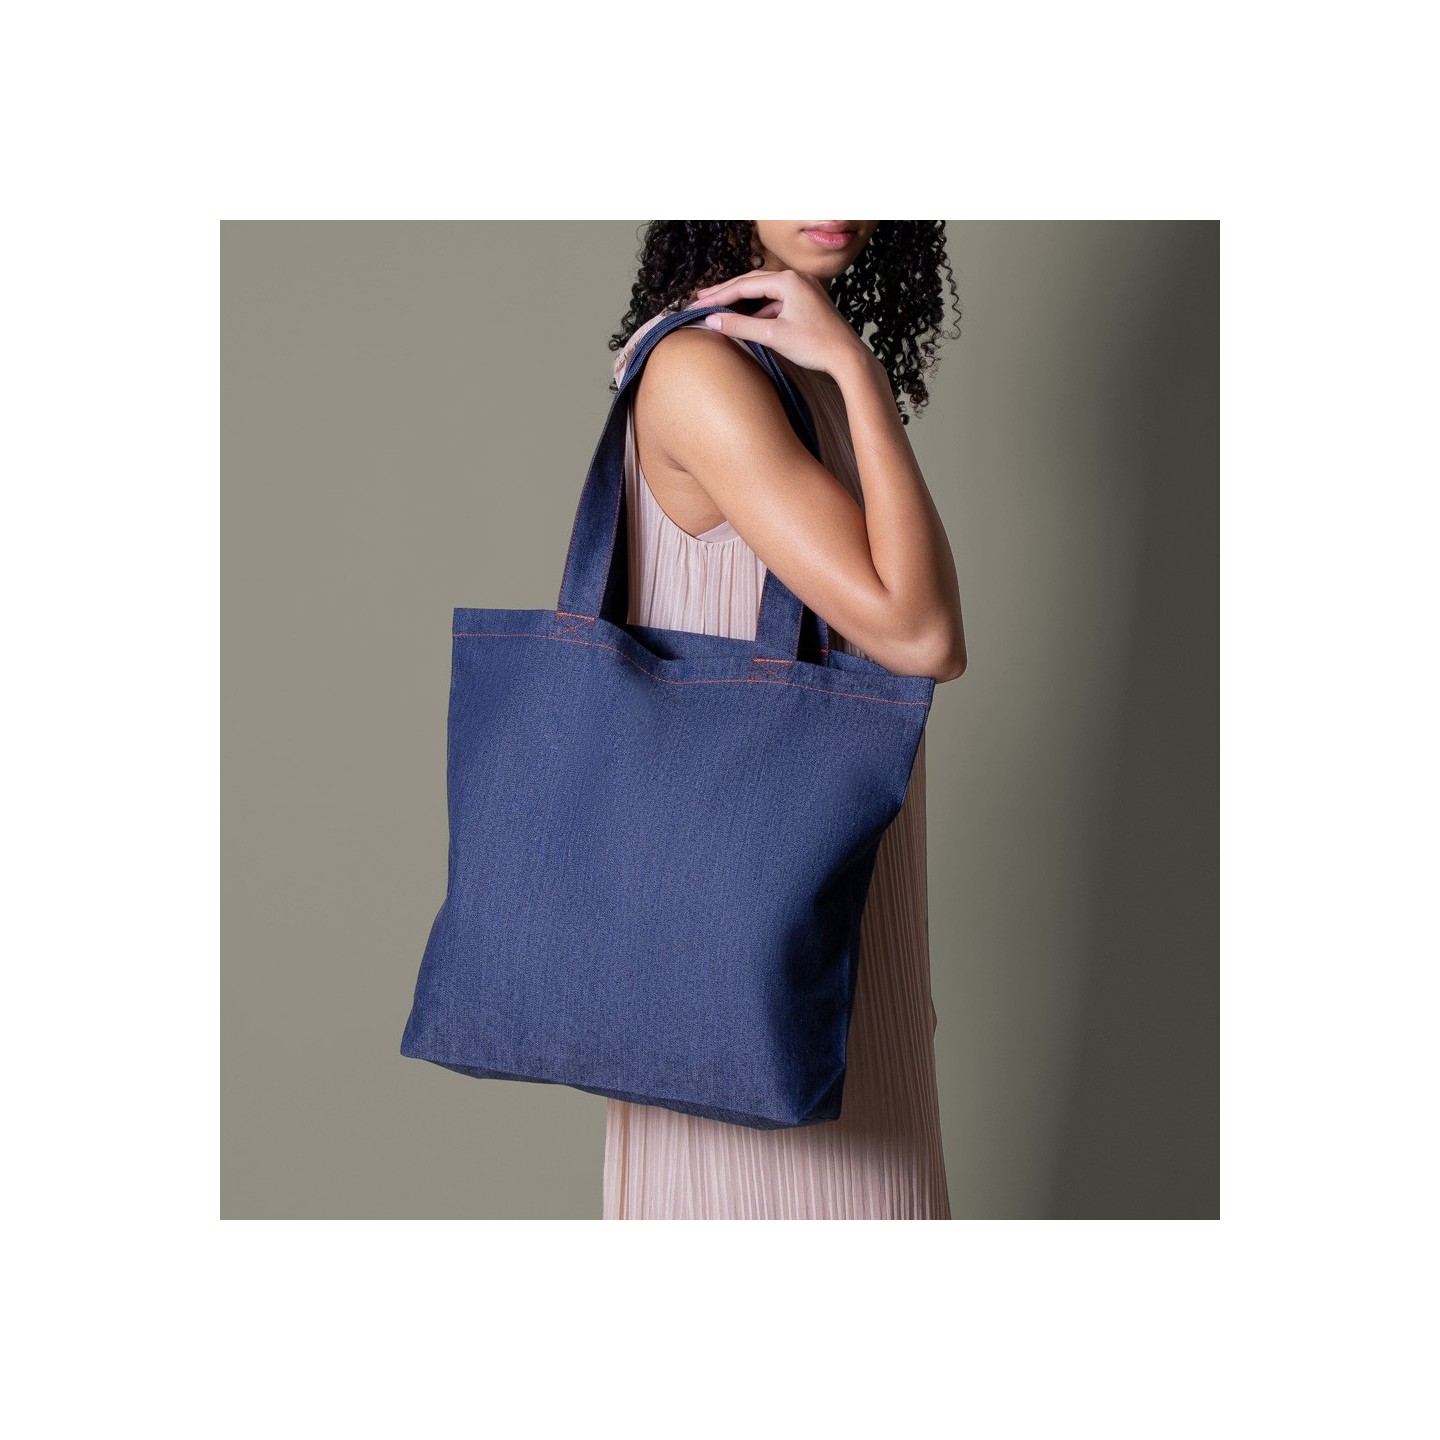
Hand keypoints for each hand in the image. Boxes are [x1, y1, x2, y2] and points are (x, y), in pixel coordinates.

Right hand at [683, 268, 873, 378]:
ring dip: (743, 301)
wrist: (849, 358)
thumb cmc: (815, 345)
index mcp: (788, 280)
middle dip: (727, 292)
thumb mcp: (773, 336)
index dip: (718, 296)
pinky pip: (777, 301)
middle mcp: (796, 278)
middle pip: (753, 282)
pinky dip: (760, 309)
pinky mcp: (808, 303)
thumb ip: (740, 326)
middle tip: (702, 297)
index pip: (744, 285)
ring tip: (721, 307)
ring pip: (765, 291)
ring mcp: (804, 289)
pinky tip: (749, 320)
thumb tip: (712, 321)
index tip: (698, 304)